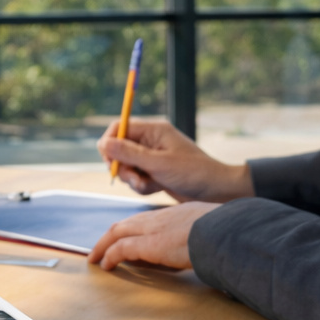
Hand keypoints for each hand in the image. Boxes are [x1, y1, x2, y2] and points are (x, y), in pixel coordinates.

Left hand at [88, 201, 218, 270]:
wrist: (225, 231)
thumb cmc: (225, 232)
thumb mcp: (210, 228)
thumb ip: (200, 236)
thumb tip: (201, 248)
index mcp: (173, 214)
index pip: (144, 220)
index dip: (130, 229)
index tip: (123, 237)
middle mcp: (158, 218)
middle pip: (125, 224)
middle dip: (110, 236)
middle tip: (100, 248)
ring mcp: (152, 229)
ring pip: (117, 232)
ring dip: (103, 245)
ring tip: (96, 258)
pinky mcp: (149, 244)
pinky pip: (121, 249)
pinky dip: (110, 256)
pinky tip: (106, 265)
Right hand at [97, 119, 254, 202]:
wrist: (216, 192)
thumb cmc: (193, 173)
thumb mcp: (158, 164)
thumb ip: (129, 153)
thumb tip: (102, 143)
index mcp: (153, 130)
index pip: (119, 127)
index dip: (109, 143)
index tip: (108, 161)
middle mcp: (151, 141)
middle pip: (119, 149)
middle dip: (122, 167)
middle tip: (133, 179)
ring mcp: (152, 157)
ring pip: (126, 166)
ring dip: (133, 179)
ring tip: (149, 186)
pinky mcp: (155, 172)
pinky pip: (136, 178)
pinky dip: (142, 186)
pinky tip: (156, 189)